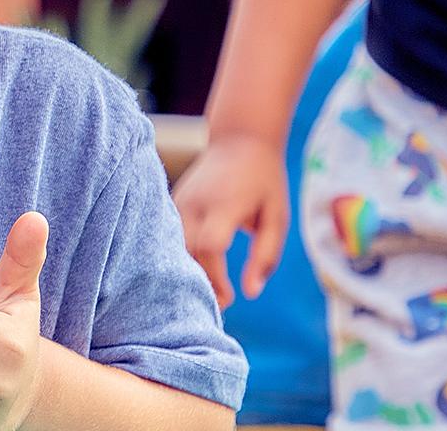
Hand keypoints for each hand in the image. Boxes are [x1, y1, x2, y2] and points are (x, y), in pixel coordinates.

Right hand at [171, 134, 288, 307]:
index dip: (216, 277)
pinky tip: (193, 273)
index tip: (230, 297)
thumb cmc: (264, 182)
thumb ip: (266, 256)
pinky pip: (169, 238)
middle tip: (217, 305)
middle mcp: (195, 203)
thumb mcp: (277, 217)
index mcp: (224, 204)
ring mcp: (178, 202)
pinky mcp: (171, 204)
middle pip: (187, 253)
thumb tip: (251, 293)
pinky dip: (179, 258)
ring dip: (187, 273)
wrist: (239, 140)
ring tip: (205, 292)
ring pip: (173, 248)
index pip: (210, 245)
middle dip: (199, 282)